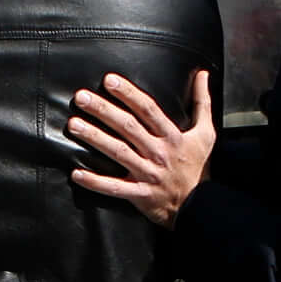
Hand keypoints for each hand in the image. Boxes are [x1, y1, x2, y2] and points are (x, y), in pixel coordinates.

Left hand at [68, 69, 215, 226]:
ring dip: (94, 138)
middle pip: (128, 127)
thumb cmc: (199, 167)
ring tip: (73, 125)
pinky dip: (95, 182)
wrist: (202, 207)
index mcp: (172, 136)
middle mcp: (159, 153)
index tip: (109, 80)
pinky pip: (114, 188)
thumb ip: (202, 102)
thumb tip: (203, 74)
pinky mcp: (140, 194)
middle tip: (81, 97)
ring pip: (118, 153)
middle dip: (103, 110)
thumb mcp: (207, 133)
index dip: (129, 94)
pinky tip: (76, 173)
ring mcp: (148, 174)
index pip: (148, 109)